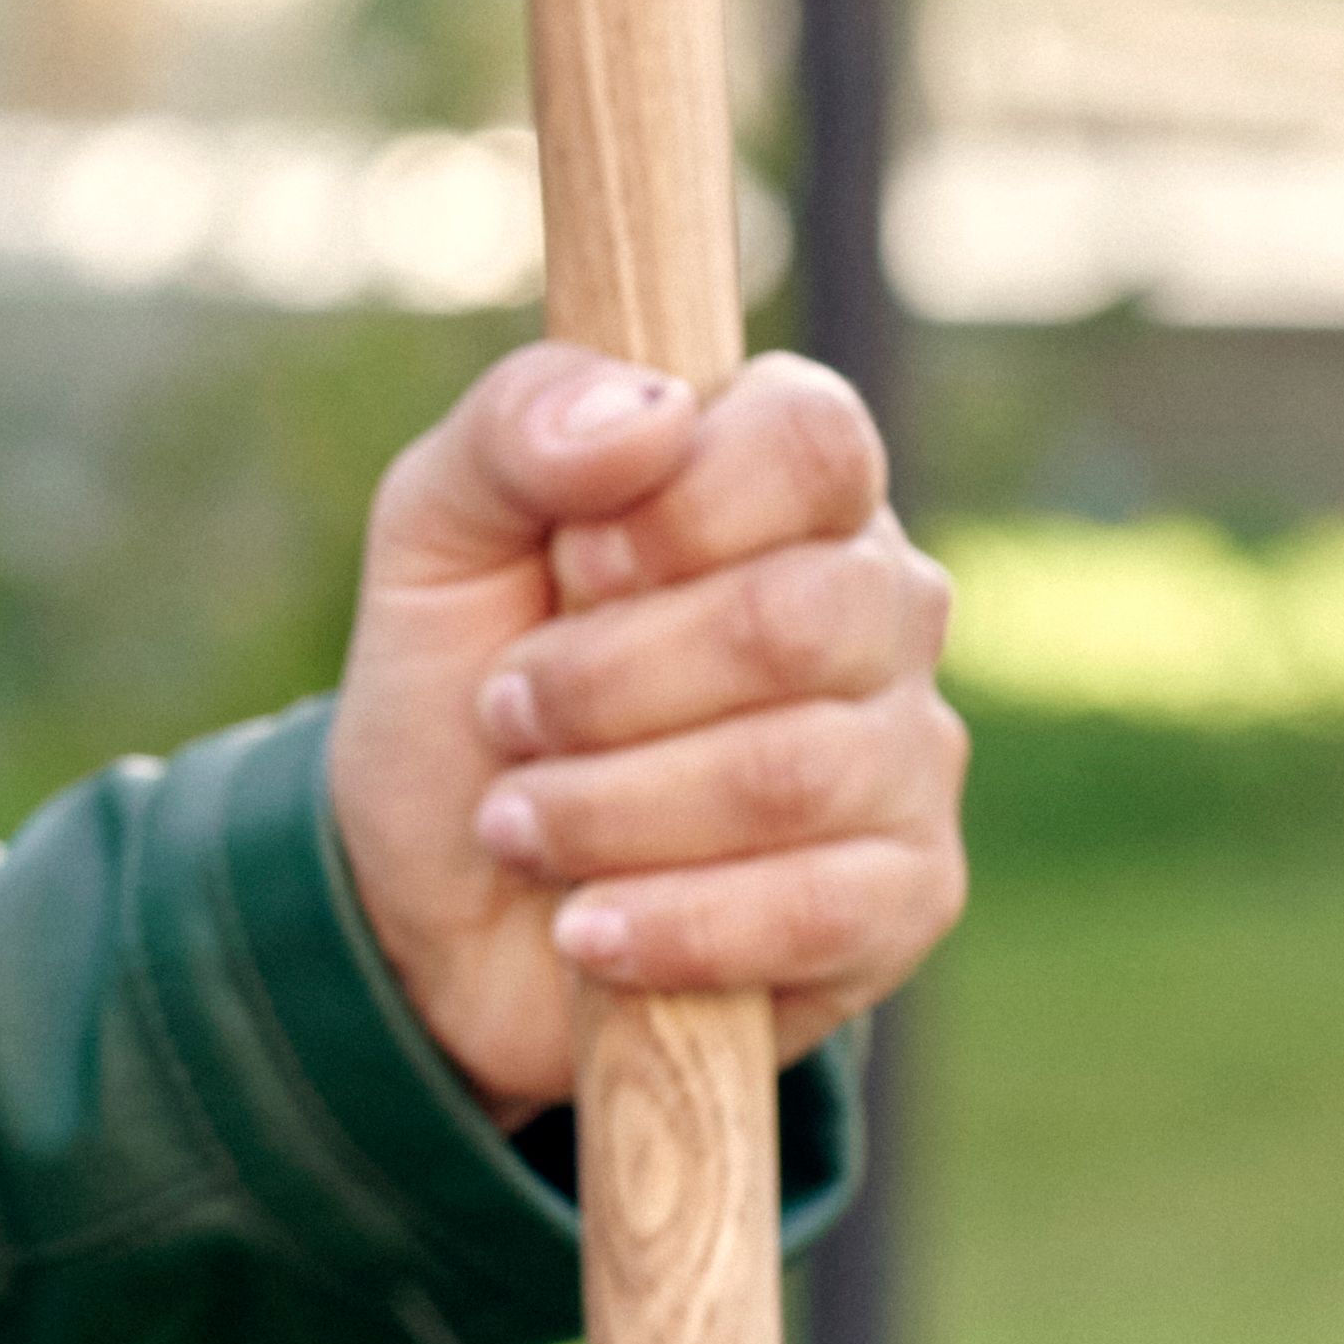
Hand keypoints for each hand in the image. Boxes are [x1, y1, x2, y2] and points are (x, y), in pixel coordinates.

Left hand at [326, 343, 967, 1116]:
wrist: (439, 907)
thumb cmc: (461, 694)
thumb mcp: (437, 535)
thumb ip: (518, 429)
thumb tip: (648, 416)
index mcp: (790, 483)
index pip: (809, 442)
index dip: (673, 513)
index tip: (568, 565)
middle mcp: (880, 605)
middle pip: (795, 620)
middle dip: (604, 685)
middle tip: (505, 715)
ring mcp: (905, 754)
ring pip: (790, 776)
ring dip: (605, 812)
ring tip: (516, 823)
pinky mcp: (903, 899)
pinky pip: (818, 912)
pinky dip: (669, 927)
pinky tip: (586, 927)